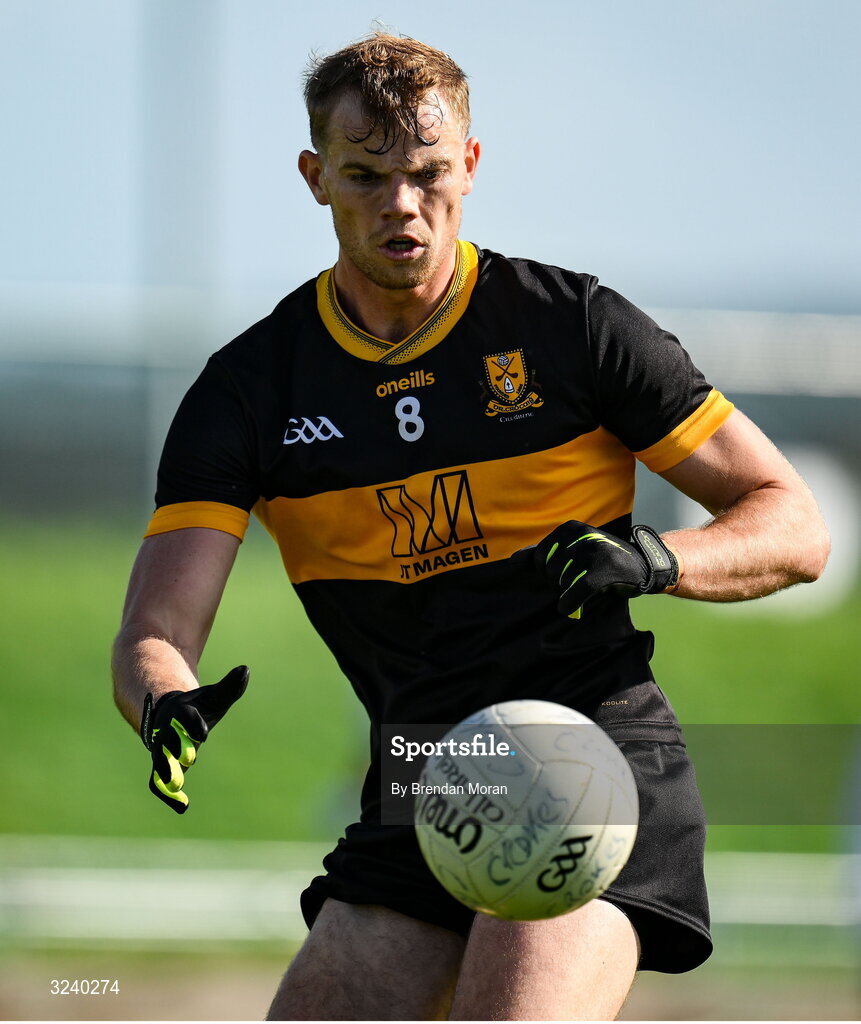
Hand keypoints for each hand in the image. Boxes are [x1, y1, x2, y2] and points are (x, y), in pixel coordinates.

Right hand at [140, 666, 248, 813]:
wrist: (165, 715)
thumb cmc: (196, 707)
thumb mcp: (213, 696)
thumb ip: (230, 687)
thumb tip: (246, 669)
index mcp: (179, 712)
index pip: (186, 718)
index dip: (194, 724)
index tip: (204, 733)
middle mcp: (167, 732)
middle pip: (169, 741)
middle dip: (177, 749)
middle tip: (190, 759)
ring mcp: (161, 751)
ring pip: (160, 763)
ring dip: (167, 774)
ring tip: (177, 789)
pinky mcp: (161, 767)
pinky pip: (158, 782)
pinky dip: (167, 795)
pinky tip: (183, 807)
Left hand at [523, 522, 678, 618]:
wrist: (643, 566)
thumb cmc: (602, 561)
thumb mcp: (572, 551)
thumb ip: (542, 554)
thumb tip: (512, 561)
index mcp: (569, 529)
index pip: (539, 559)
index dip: (548, 573)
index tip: (568, 573)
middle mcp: (580, 536)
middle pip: (549, 572)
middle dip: (559, 583)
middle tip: (580, 581)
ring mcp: (593, 551)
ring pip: (562, 584)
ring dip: (570, 592)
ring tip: (589, 586)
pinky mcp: (604, 571)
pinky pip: (575, 593)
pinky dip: (571, 604)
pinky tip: (572, 608)